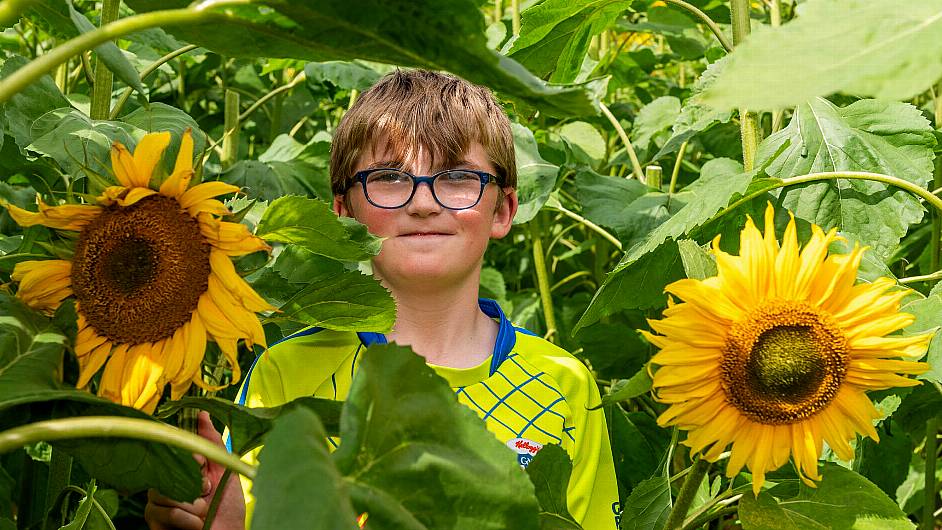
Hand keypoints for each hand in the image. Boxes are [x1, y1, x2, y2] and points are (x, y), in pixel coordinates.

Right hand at [145, 411, 246, 529]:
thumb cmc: (228, 505)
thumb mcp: (225, 468)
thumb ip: (212, 441)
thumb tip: (202, 412)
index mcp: (180, 469)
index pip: (170, 450)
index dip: (188, 456)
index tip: (204, 464)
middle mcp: (165, 483)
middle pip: (162, 469)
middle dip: (192, 481)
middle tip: (207, 490)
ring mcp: (156, 503)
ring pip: (161, 491)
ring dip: (191, 503)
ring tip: (204, 510)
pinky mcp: (154, 522)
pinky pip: (162, 511)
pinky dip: (186, 519)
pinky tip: (197, 524)